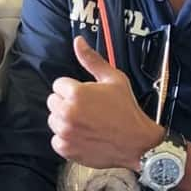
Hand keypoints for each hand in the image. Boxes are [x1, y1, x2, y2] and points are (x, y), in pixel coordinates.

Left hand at [47, 36, 161, 169]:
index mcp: (76, 93)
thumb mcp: (113, 79)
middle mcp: (67, 112)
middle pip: (53, 102)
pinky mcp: (66, 149)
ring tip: (86, 122)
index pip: (58, 85)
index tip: (86, 96)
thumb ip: (91, 60)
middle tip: (87, 109)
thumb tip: (78, 41)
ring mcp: (65, 132)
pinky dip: (67, 139)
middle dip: (67, 103)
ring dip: (65, 120)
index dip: (73, 89)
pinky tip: (83, 135)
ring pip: (53, 120)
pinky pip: (56, 140)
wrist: (137, 142)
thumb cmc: (126, 110)